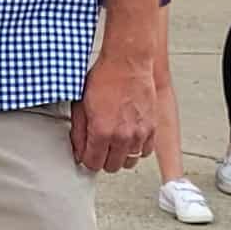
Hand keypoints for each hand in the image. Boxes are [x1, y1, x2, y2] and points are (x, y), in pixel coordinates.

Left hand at [71, 50, 156, 173]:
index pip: (92, 164)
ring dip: (120, 155)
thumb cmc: (104, 78)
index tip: (87, 153)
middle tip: (99, 147)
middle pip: (111, 167)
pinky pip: (145, 151)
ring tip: (114, 142)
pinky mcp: (152, 128)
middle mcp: (122, 136)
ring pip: (129, 162)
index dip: (87, 159)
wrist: (128, 62)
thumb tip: (78, 150)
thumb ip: (78, 131)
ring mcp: (139, 133)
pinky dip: (137, 148)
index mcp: (101, 131)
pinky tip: (129, 138)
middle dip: (102, 159)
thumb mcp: (81, 104)